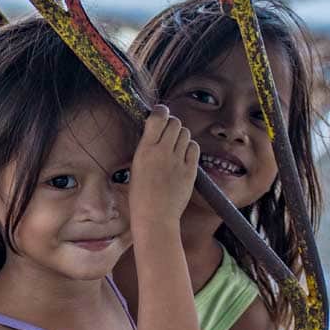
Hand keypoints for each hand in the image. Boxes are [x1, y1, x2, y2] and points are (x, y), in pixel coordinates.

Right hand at [128, 105, 198, 228]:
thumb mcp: (136, 168)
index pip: (158, 117)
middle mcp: (162, 152)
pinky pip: (194, 148)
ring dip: (181, 136)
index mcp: (144, 150)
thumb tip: (155, 134)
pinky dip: (190, 148)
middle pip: (175, 123)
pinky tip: (184, 155)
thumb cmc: (140, 197)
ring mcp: (178, 160)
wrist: (154, 217)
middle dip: (172, 124)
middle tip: (169, 133)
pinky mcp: (190, 169)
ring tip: (175, 147)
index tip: (160, 113)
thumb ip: (147, 149)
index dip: (161, 111)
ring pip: (186, 133)